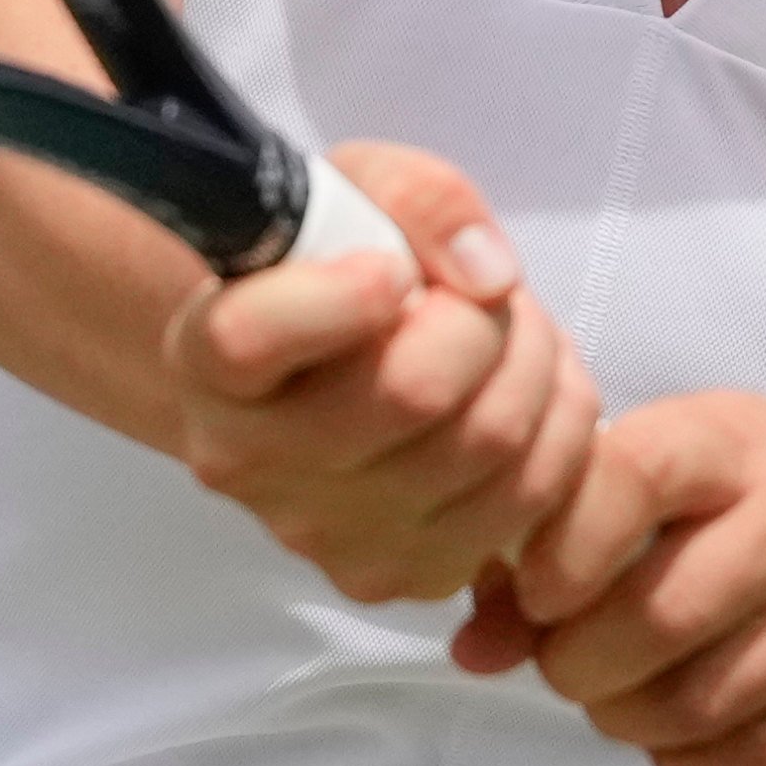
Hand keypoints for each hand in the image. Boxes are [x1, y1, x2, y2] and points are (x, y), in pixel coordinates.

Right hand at [160, 141, 600, 603]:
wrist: (326, 367)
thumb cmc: (337, 268)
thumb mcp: (358, 191)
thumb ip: (416, 198)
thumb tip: (488, 277)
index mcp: (207, 360)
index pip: (249, 340)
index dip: (339, 296)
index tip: (387, 268)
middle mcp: (249, 464)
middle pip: (411, 390)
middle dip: (482, 318)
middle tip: (480, 294)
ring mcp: (327, 536)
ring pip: (489, 445)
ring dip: (534, 366)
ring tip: (508, 333)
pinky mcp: (407, 574)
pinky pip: (530, 498)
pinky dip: (557, 428)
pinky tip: (526, 392)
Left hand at [456, 391, 765, 765]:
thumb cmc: (741, 498)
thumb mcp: (655, 482)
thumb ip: (548, 551)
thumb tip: (475, 652)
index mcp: (735, 434)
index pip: (632, 476)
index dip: (563, 550)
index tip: (536, 595)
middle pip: (667, 613)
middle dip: (583, 664)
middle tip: (564, 670)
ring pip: (710, 699)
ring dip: (632, 721)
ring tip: (616, 703)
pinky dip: (696, 761)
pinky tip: (677, 736)